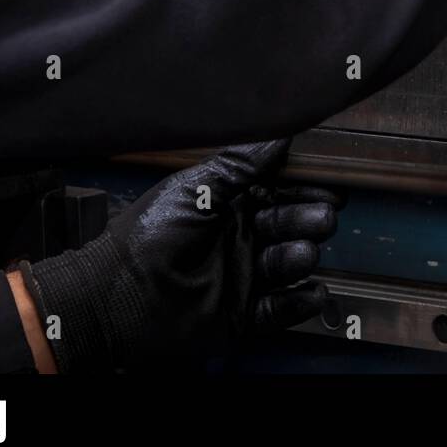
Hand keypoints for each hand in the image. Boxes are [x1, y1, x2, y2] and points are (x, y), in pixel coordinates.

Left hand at [19, 140, 340, 370]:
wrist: (117, 297)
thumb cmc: (149, 235)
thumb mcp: (197, 189)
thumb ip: (240, 163)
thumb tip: (280, 131)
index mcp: (229, 204)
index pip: (278, 190)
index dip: (304, 187)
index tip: (330, 184)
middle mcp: (239, 238)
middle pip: (289, 225)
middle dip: (308, 220)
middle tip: (321, 218)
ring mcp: (242, 277)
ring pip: (288, 264)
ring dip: (301, 257)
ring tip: (303, 253)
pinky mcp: (242, 315)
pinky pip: (281, 310)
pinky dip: (300, 303)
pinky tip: (313, 292)